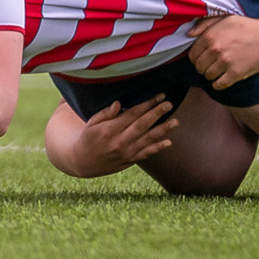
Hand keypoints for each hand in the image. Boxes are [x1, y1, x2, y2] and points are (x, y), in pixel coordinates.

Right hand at [64, 95, 178, 176]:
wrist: (83, 163)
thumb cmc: (88, 138)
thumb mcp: (91, 123)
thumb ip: (105, 113)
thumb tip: (119, 103)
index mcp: (110, 129)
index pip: (132, 114)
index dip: (147, 104)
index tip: (159, 96)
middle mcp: (120, 142)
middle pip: (142, 125)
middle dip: (157, 113)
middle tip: (169, 104)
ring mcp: (126, 153)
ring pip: (148, 140)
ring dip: (163, 130)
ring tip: (176, 121)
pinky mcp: (129, 161)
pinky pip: (146, 154)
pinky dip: (157, 148)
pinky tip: (168, 142)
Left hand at [186, 14, 258, 89]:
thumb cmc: (246, 28)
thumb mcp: (225, 19)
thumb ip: (205, 24)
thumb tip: (189, 34)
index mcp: (210, 36)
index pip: (192, 55)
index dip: (197, 58)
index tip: (205, 57)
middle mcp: (215, 49)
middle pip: (198, 67)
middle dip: (203, 67)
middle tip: (212, 64)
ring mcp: (225, 62)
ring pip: (207, 76)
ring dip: (212, 75)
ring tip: (220, 69)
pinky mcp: (235, 74)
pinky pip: (218, 85)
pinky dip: (218, 84)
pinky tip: (224, 77)